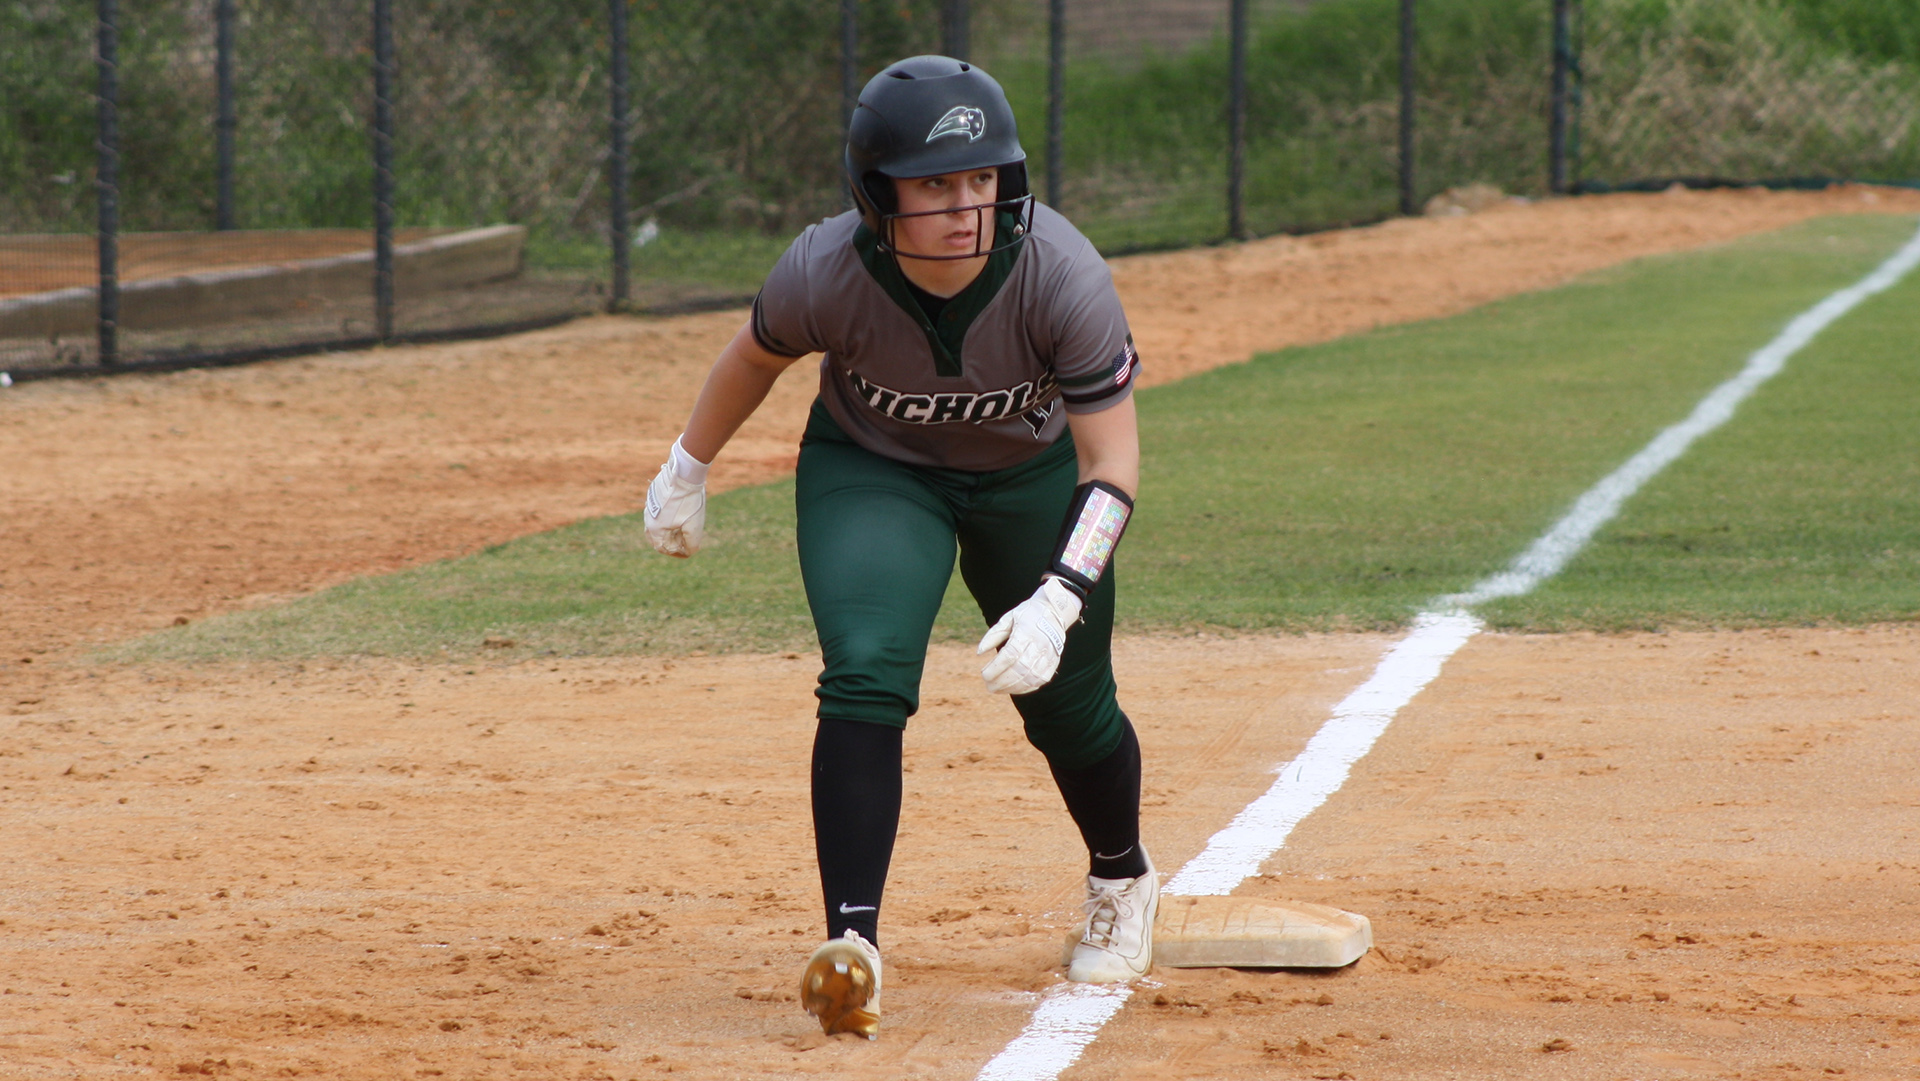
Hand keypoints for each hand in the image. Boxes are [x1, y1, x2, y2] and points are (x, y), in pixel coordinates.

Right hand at [644, 438, 707, 556]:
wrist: (684, 473)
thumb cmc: (689, 501)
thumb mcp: (694, 526)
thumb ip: (692, 544)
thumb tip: (689, 552)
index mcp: (655, 528)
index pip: (663, 548)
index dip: (677, 553)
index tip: (689, 551)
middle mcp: (648, 518)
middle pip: (657, 539)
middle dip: (671, 543)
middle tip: (684, 544)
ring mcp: (650, 507)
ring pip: (657, 526)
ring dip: (669, 532)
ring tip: (682, 531)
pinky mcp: (653, 497)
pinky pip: (658, 514)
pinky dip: (667, 520)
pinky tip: (679, 516)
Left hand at [977, 577, 1083, 694]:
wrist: (1054, 613)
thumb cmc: (1026, 616)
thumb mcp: (1008, 619)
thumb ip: (993, 635)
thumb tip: (979, 653)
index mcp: (1027, 631)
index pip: (1010, 655)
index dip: (996, 668)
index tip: (984, 675)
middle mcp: (1040, 645)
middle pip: (1019, 669)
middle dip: (1001, 681)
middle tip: (988, 686)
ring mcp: (1048, 656)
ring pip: (1030, 678)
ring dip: (1011, 687)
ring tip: (997, 689)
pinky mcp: (1053, 664)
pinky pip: (1039, 681)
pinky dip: (1024, 688)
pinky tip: (1012, 688)